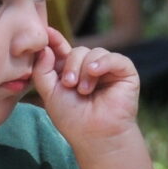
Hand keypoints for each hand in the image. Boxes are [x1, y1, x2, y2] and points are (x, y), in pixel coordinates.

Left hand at [31, 28, 140, 149]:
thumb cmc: (72, 118)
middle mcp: (89, 68)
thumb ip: (42, 70)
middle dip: (71, 65)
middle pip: (78, 50)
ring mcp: (108, 70)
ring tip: (84, 91)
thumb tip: (45, 47)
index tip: (47, 33)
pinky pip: (115, 58)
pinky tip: (95, 72)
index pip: (63, 50)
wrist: (94, 135)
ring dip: (85, 70)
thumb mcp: (49, 93)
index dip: (55, 41)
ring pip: (94, 52)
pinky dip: (103, 62)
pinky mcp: (125, 73)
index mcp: (71, 71)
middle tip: (69, 84)